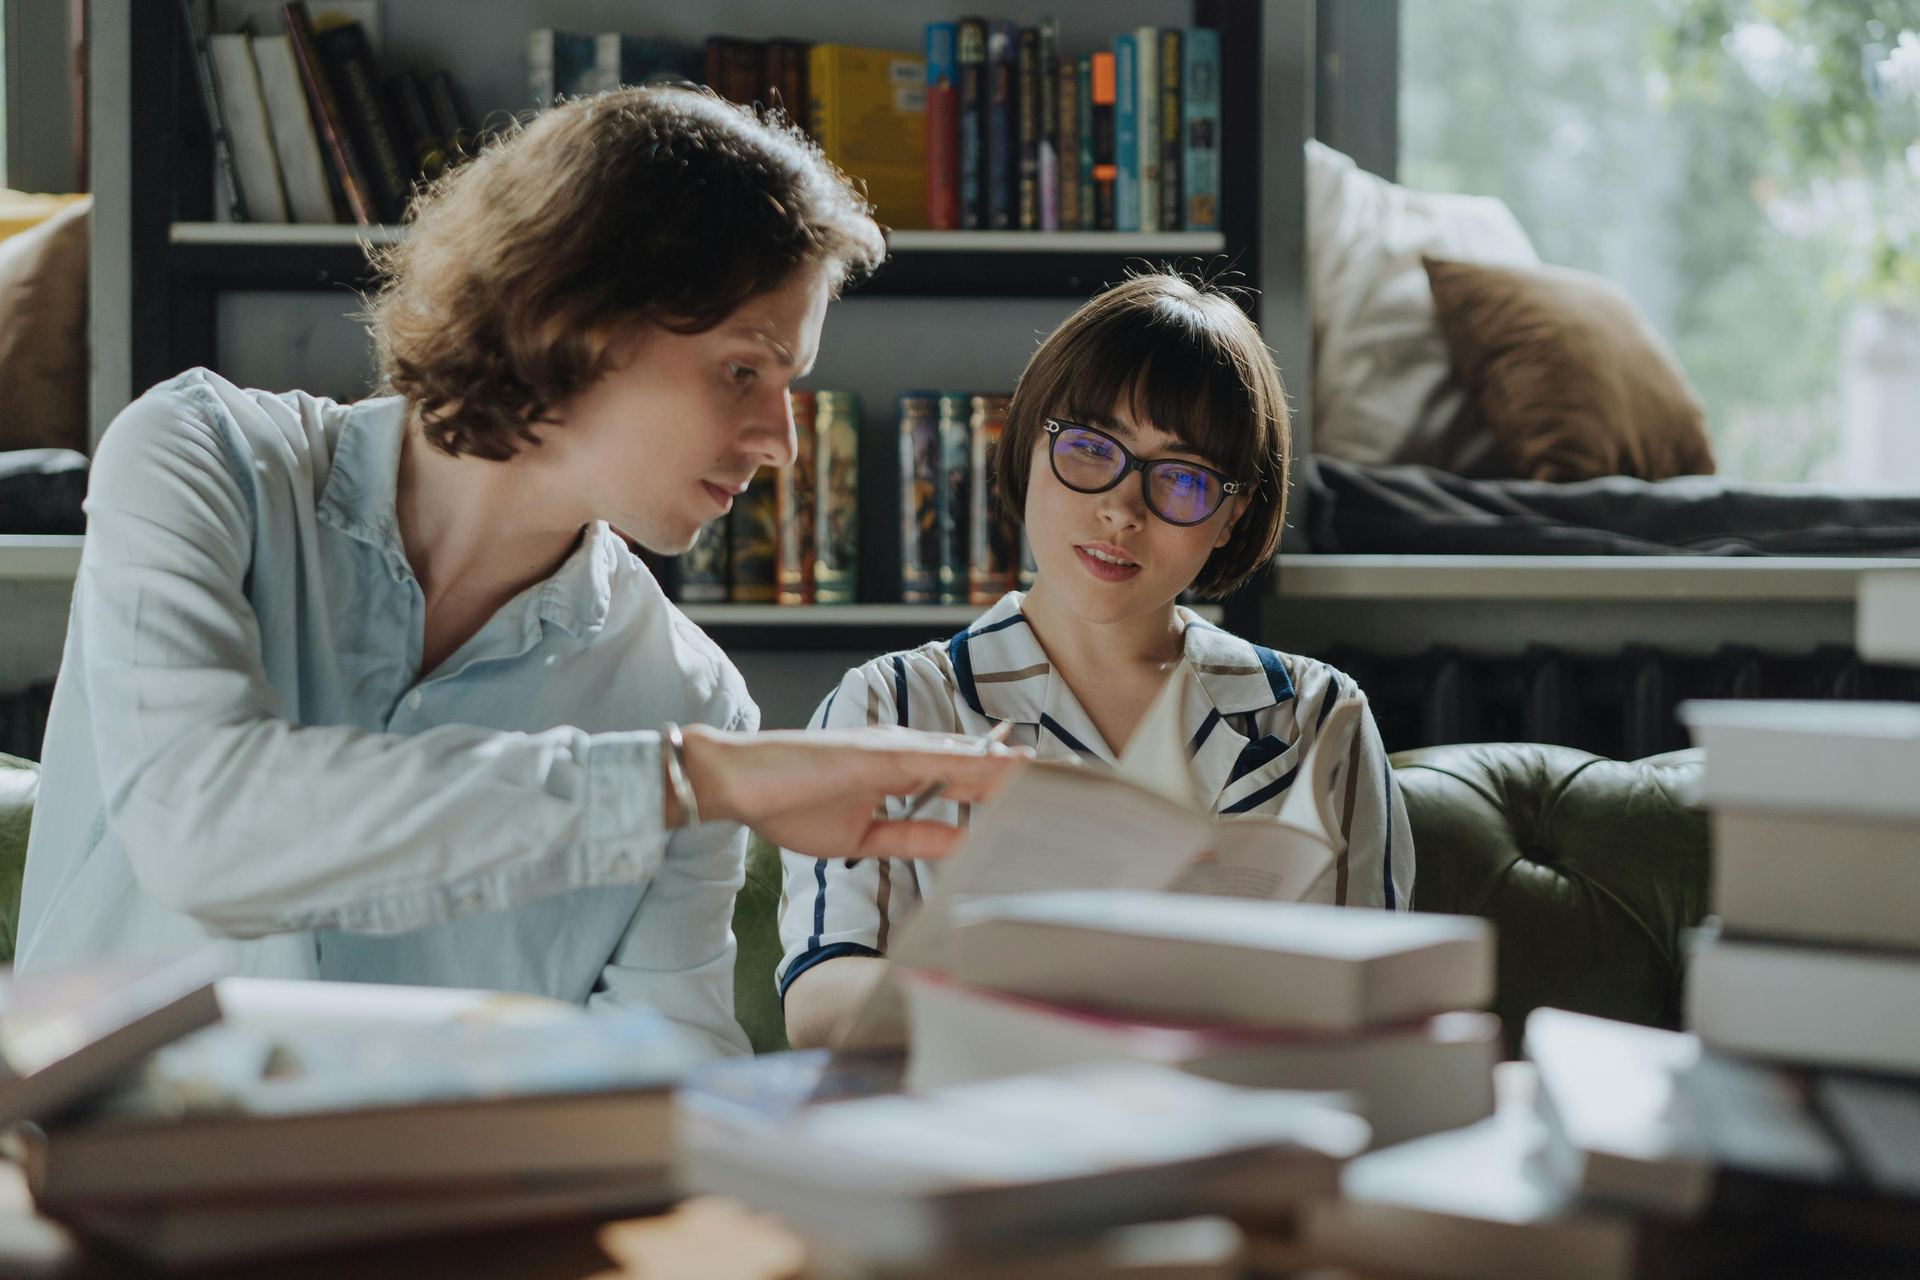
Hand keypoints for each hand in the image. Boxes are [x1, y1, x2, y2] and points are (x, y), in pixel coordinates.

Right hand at [676, 724, 1027, 859]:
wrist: (738, 784)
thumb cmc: (788, 805)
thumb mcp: (864, 837)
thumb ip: (913, 837)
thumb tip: (958, 847)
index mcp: (901, 770)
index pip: (967, 778)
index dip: (1009, 785)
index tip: (1048, 795)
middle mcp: (904, 752)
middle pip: (978, 762)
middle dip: (1024, 772)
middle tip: (1073, 779)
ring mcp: (893, 748)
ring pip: (967, 755)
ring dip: (1011, 764)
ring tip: (1057, 772)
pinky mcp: (878, 752)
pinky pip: (937, 757)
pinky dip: (973, 761)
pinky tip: (1003, 765)